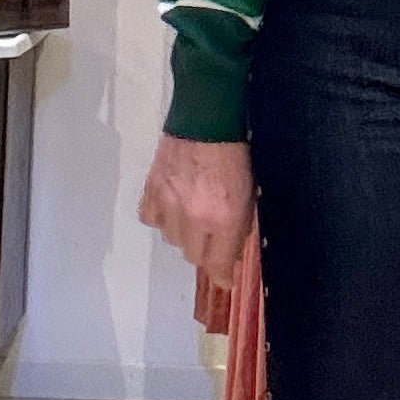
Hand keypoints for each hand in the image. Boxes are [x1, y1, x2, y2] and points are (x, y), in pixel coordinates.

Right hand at [139, 134, 255, 289]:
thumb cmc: (236, 155)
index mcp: (223, 220)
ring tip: (193, 216)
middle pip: (193, 256)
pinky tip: (171, 208)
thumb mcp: (249, 194)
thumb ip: (239, 226)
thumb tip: (230, 252)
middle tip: (212, 238)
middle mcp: (193, 218)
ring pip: (172, 239)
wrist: (206, 120)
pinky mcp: (152, 190)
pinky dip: (161, 218)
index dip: (222, 276)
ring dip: (184, 234)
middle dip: (205, 252)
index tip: (224, 279)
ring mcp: (169, 204)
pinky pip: (151, 219)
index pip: (218, 264)